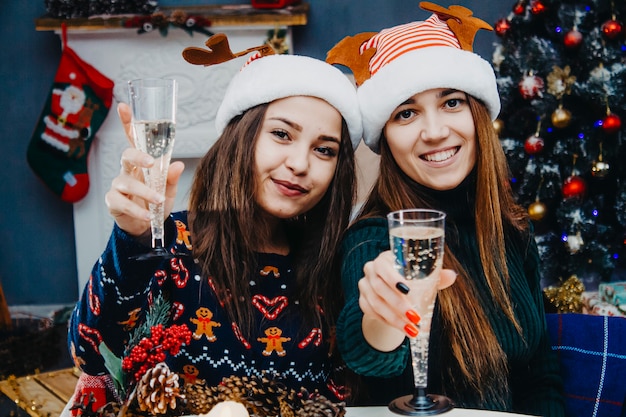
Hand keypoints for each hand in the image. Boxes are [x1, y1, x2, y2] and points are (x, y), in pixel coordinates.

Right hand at [104, 103, 184, 237]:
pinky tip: (147, 215)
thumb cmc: (156, 202)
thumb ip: (171, 178)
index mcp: (141, 162)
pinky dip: (136, 209)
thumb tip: (179, 165)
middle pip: (126, 155)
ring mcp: (118, 185)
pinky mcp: (113, 201)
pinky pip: (122, 202)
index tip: (123, 106)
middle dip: (137, 156)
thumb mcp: (168, 190)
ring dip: (144, 191)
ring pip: (125, 182)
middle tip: (151, 163)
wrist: (146, 226)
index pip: (133, 138)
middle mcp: (128, 170)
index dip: (127, 122)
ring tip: (158, 200)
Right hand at [358, 250, 455, 350]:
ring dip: (394, 318)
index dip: (393, 278)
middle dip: (398, 304)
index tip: (408, 290)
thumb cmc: (410, 279)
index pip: (383, 266)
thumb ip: (436, 276)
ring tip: (411, 329)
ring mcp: (364, 286)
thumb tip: (452, 275)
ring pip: (375, 303)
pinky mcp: (362, 301)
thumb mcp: (422, 277)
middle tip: (416, 317)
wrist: (392, 291)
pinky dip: (387, 321)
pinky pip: (372, 313)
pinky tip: (401, 328)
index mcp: (384, 259)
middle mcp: (370, 270)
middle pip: (379, 287)